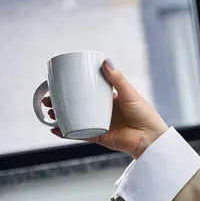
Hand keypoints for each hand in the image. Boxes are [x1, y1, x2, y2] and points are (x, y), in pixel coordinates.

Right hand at [45, 60, 168, 158]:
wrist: (150, 138)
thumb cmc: (145, 114)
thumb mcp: (130, 93)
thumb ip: (117, 79)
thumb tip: (104, 61)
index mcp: (111, 98)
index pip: (89, 90)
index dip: (74, 87)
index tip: (60, 83)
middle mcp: (103, 111)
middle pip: (78, 105)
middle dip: (61, 102)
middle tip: (48, 99)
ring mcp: (99, 124)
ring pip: (75, 119)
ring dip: (60, 116)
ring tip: (49, 113)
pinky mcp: (98, 136)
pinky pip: (79, 134)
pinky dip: (66, 133)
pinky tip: (54, 129)